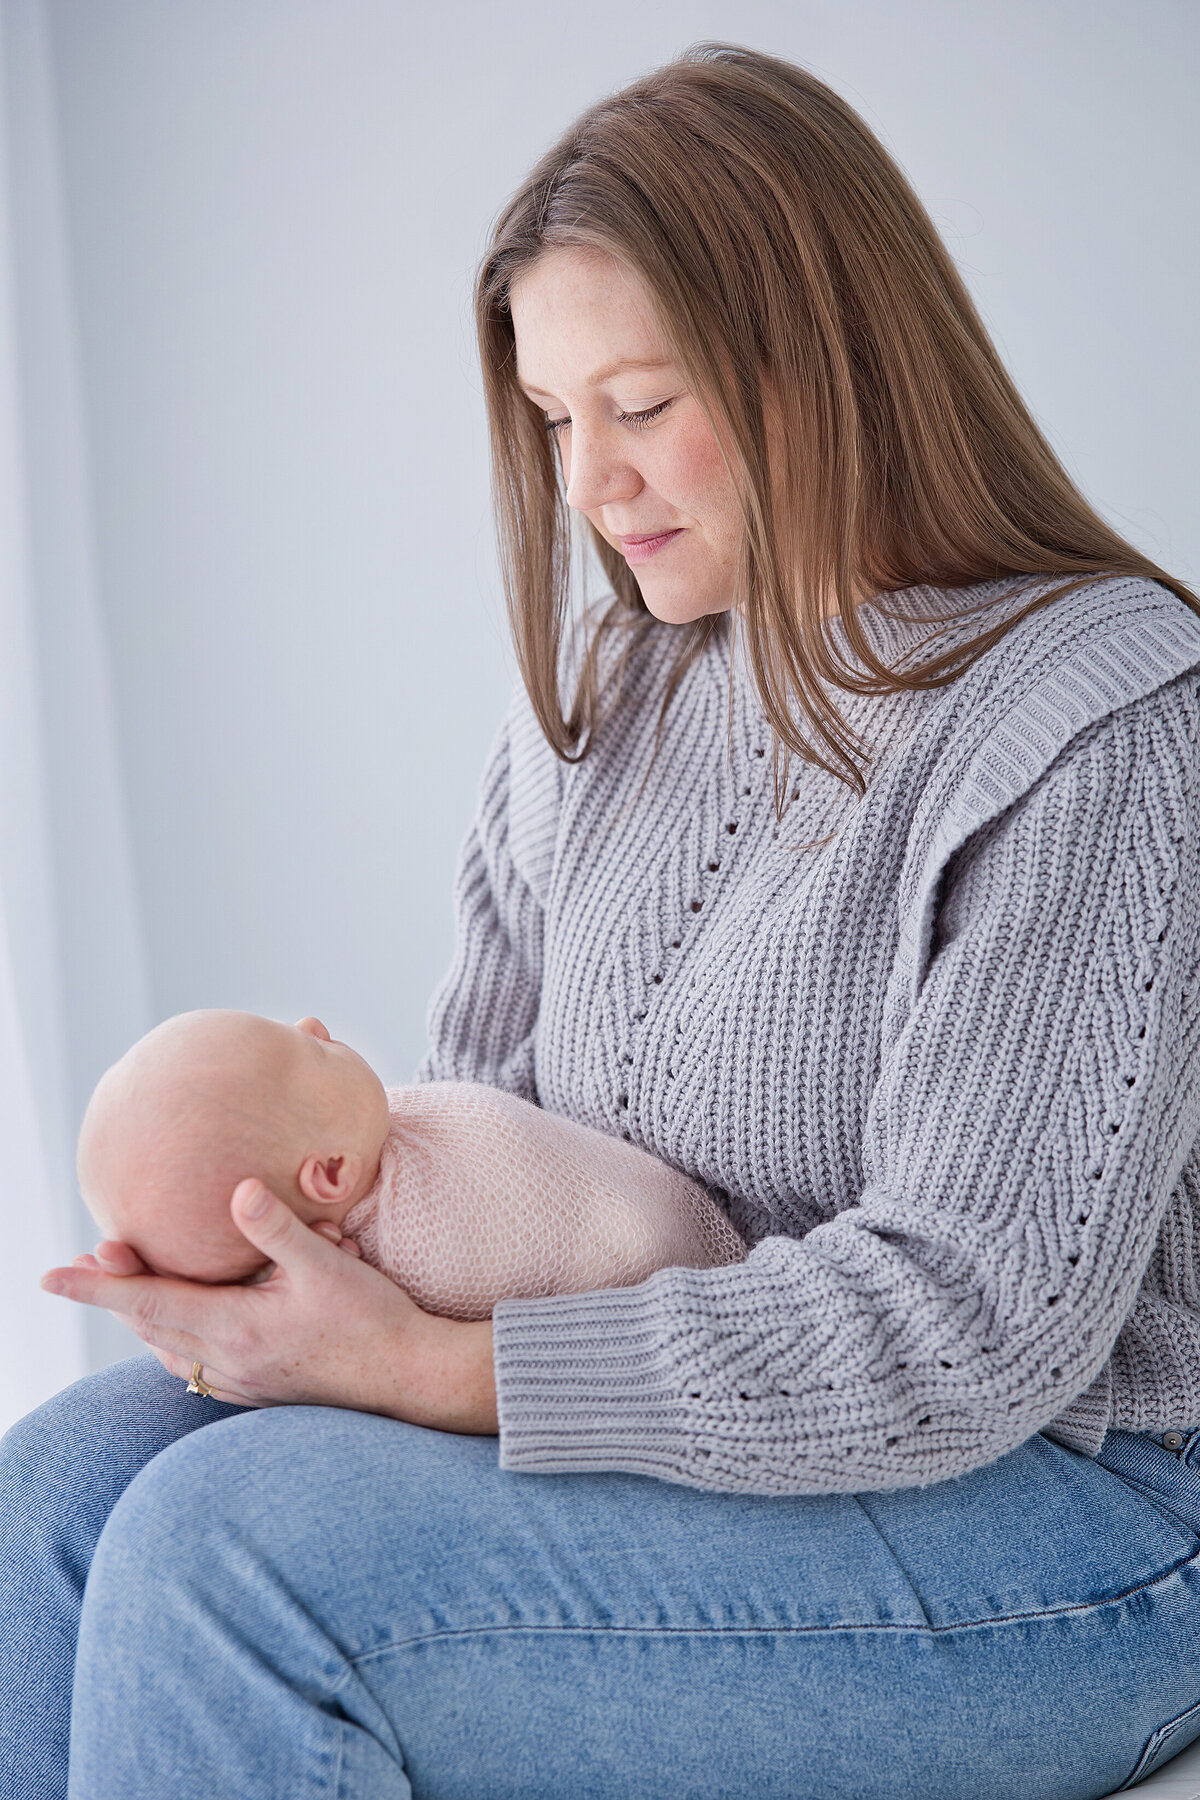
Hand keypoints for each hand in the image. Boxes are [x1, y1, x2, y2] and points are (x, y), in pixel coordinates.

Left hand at [41, 1180, 497, 1432]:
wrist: (411, 1379)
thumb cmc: (373, 1320)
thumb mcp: (328, 1265)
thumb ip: (278, 1228)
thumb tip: (237, 1190)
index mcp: (236, 1328)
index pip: (148, 1302)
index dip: (97, 1287)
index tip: (52, 1275)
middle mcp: (229, 1362)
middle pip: (149, 1328)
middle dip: (113, 1296)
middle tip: (84, 1266)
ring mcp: (244, 1382)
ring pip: (170, 1351)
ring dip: (143, 1320)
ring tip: (127, 1291)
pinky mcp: (262, 1391)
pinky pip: (197, 1367)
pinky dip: (175, 1342)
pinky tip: (184, 1331)